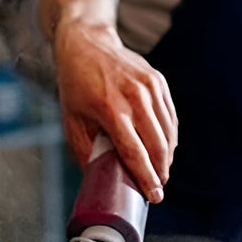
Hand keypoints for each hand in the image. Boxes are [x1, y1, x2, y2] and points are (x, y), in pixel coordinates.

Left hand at [40, 0, 177, 201]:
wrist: (87, 44)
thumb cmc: (76, 85)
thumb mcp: (72, 120)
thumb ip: (85, 150)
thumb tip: (98, 180)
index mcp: (110, 109)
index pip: (135, 152)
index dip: (146, 178)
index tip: (154, 197)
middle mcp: (134, 97)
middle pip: (157, 145)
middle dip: (160, 172)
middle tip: (158, 187)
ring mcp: (149, 87)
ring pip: (168, 133)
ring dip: (167, 157)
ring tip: (161, 172)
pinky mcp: (158, 81)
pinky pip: (170, 117)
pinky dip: (170, 136)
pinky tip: (165, 149)